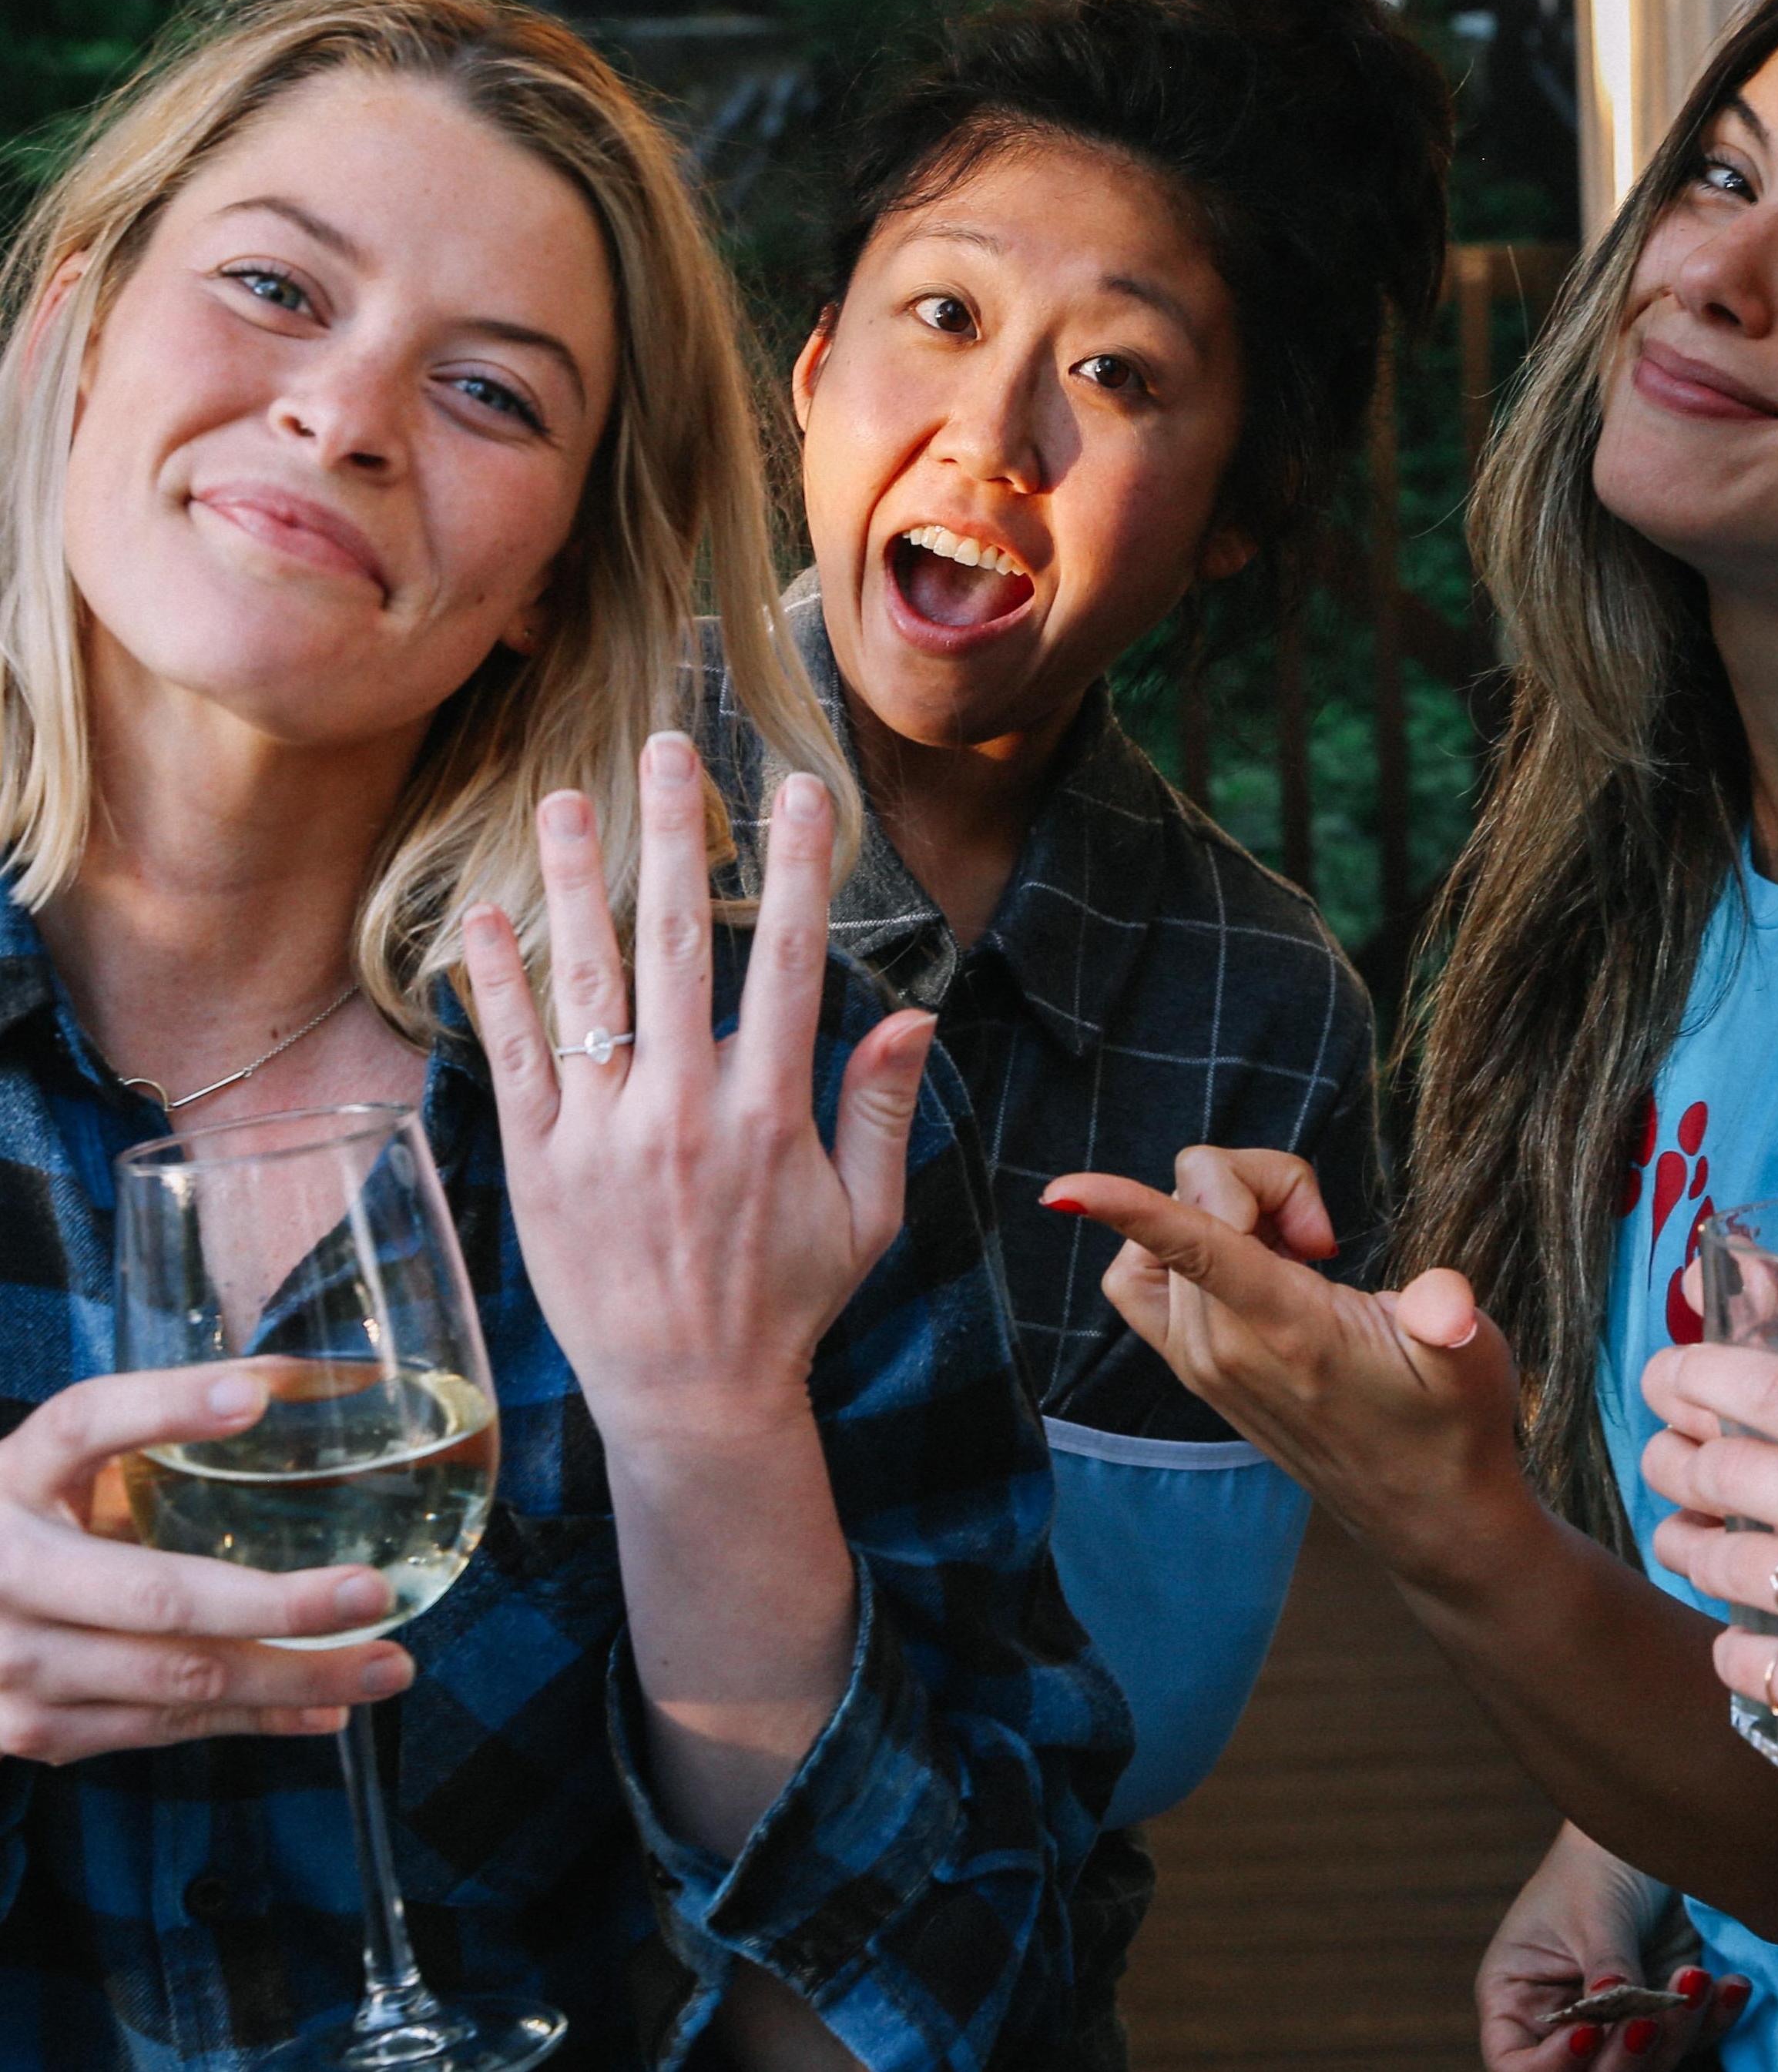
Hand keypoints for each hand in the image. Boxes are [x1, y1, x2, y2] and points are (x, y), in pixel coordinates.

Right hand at [0, 1367, 410, 1759]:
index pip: (88, 1424)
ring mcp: (13, 1666)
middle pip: (157, 1594)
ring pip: (173, 1680)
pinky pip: (157, 1729)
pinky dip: (250, 1721)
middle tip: (374, 1592)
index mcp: (18, 1475)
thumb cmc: (29, 1517)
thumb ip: (158, 1425)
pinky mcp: (29, 1731)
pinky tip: (324, 1711)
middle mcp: (5, 1571)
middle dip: (278, 1603)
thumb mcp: (68, 1461)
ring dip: (291, 1679)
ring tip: (385, 1665)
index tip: (255, 1397)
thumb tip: (306, 1380)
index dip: (167, 1406)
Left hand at [464, 734, 935, 1443]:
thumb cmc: (789, 1301)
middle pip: (677, 946)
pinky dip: (496, 987)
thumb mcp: (867, 1215)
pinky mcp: (540, 1169)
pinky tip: (486, 917)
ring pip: (586, 987)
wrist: (690, 1402)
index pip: (790, 963)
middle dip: (672, 837)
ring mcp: (602, 1138)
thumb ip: (884, 1107)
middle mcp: (683, 1113)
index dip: (799, 869)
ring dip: (572, 884)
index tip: (800, 789)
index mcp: (769, 1116)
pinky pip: (514, 1061)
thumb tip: (916, 1012)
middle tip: (664, 749)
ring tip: (559, 800)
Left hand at [1041, 1153, 1526, 1580]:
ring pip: (1170, 1226)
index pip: (1191, 1247)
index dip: (1125, 1206)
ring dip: (1229, 1208)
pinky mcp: (1192, 1366)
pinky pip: (1147, 1275)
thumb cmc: (1451, 1424)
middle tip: (1327, 1237)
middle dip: (1264, 1183)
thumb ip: (1451, 1319)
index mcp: (1285, 1332)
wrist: (1425, 1512)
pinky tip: (1256, 1262)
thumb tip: (1443, 1303)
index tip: (1060, 1190)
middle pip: (1193, 1198)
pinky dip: (1184, 1241)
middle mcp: (1222, 1347)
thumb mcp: (1472, 1359)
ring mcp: (1198, 1360)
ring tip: (1298, 1251)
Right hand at [1477, 1823, 1747, 2071]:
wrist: (1649, 1829)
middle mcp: (1565, 2024)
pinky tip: (1731, 1986)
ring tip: (1694, 1981)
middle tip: (1648, 2022)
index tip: (1589, 2030)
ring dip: (1674, 2036)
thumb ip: (1605, 1969)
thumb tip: (1613, 2012)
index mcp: (1519, 1998)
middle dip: (1622, 2061)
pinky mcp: (1665, 2017)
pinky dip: (1713, 2020)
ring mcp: (1618, 2025)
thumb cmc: (1597, 1859)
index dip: (1549, 2068)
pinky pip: (1692, 2041)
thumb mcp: (1593, 1909)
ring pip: (1644, 2069)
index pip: (1516, 2064)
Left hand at [1639, 1343, 1777, 1817]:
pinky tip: (1743, 1645)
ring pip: (1719, 1556)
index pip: (1770, 1386)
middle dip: (1674, 1460)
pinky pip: (1746, 1659)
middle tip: (1665, 1462)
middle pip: (1723, 1466)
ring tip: (1680, 1541)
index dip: (1697, 1374)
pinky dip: (1732, 1650)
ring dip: (1684, 1545)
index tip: (1667, 1375)